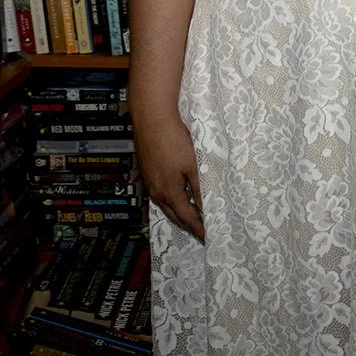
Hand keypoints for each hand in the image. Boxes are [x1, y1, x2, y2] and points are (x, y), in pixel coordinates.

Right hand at [135, 104, 205, 241]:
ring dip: (179, 213)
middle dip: (188, 225)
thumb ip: (199, 187)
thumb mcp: (193, 165)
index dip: (198, 228)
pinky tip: (177, 197)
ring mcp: (150, 183)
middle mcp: (157, 191)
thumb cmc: (173, 139)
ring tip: (192, 217)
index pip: (186, 217)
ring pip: (166, 205)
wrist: (152, 119)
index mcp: (169, 192)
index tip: (207, 236)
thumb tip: (206, 206)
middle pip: (174, 215)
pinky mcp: (148, 173)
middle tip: (201, 232)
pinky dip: (171, 202)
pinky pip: (160, 195)